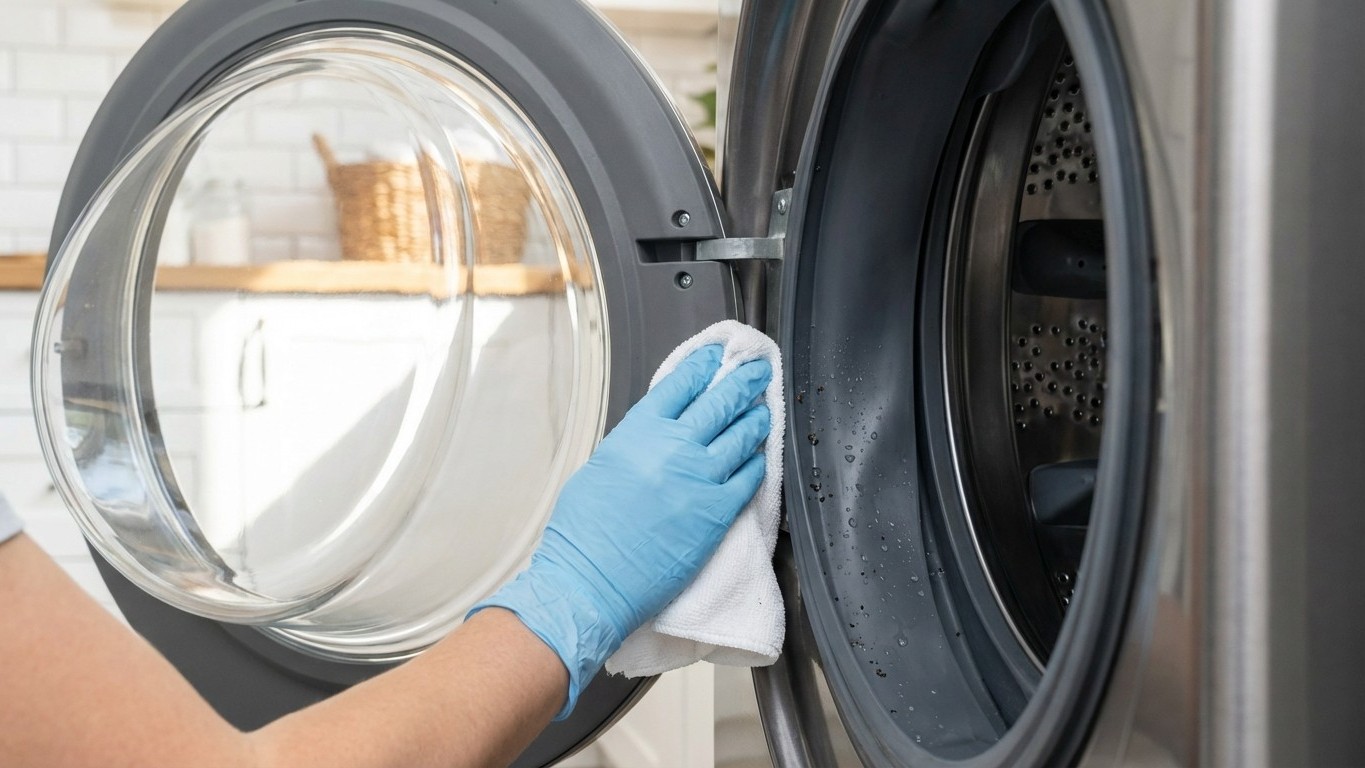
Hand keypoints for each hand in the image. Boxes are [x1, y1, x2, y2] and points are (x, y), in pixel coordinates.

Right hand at [469, 345, 770, 717]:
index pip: (682, 383)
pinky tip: (758, 455)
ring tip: (762, 409)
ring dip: (755, 417)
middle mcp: (674, 446)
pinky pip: (748, 477)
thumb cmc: (584, 530)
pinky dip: (756, 460)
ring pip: (742, 434)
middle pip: (720, 401)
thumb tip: (659, 431)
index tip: (717, 356)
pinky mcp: (717, 512)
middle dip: (743, 380)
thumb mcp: (602, 466)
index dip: (704, 364)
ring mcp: (700, 478)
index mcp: (639, 430)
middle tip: (756, 369)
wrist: (592, 579)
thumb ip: (635, 442)